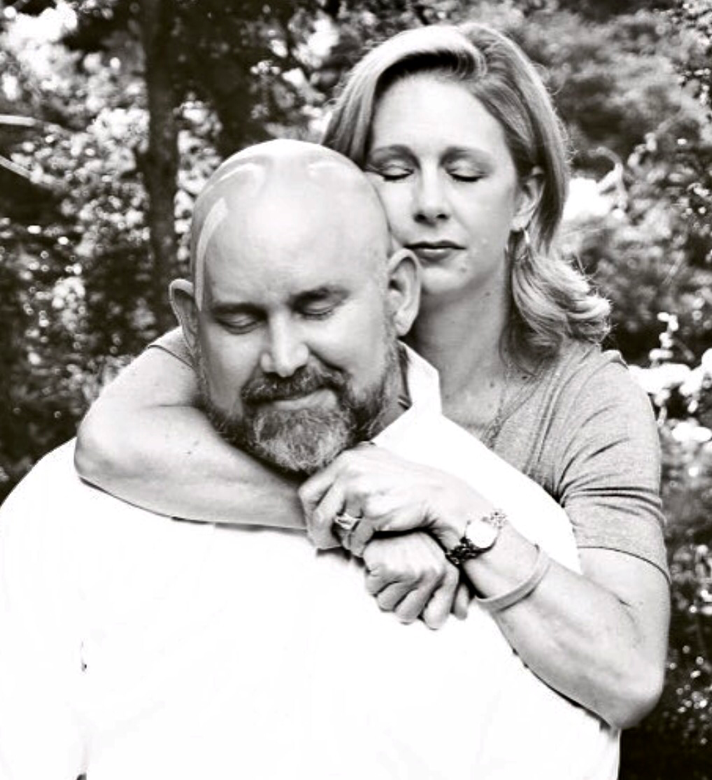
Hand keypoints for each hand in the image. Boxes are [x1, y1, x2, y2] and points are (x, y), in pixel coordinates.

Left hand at [299, 444, 493, 554]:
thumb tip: (320, 489)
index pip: (309, 491)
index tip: (317, 525)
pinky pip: (355, 538)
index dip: (310, 514)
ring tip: (354, 541)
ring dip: (344, 540)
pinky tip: (369, 542)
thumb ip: (347, 472)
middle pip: (317, 512)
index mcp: (347, 458)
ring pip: (337, 528)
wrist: (437, 495)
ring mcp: (362, 490)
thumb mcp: (373, 464)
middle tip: (326, 543)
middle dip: (318, 533)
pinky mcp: (374, 511)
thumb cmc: (405, 484)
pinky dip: (359, 546)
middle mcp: (351, 470)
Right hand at [362, 532, 470, 628]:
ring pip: (386, 603)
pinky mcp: (387, 566)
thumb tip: (462, 614)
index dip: (421, 610)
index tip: (416, 593)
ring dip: (383, 587)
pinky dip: (371, 576)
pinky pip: (372, 589)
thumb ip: (457, 591)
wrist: (395, 507)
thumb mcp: (444, 561)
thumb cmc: (417, 537)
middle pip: (406, 615)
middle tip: (399, 574)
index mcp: (449, 576)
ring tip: (391, 563)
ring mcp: (410, 570)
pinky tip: (380, 558)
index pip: (435, 619)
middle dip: (398, 599)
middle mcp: (433, 575)